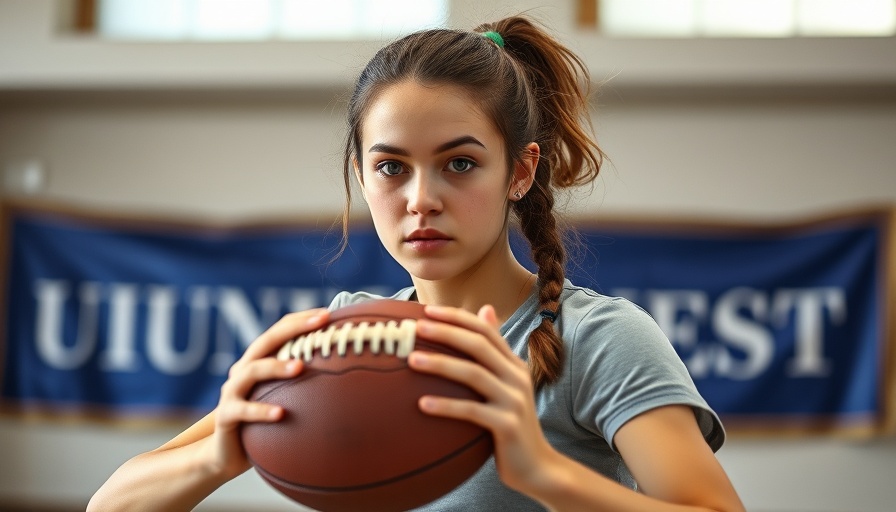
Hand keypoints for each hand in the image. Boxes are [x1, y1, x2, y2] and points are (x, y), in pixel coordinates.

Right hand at [210, 308, 328, 478]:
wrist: (226, 452)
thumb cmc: (262, 423)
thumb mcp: (283, 398)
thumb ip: (304, 384)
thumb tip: (346, 375)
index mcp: (258, 361)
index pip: (279, 330)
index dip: (302, 319)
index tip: (328, 313)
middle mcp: (243, 371)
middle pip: (266, 341)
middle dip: (294, 329)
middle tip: (320, 322)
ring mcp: (232, 392)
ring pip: (252, 371)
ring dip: (277, 366)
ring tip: (300, 366)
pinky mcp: (226, 416)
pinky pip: (243, 411)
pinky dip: (262, 411)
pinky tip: (281, 414)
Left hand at [408, 305, 559, 492]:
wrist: (538, 467)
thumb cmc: (511, 425)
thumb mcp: (507, 385)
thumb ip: (495, 353)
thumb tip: (486, 309)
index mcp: (514, 365)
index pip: (485, 330)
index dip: (457, 318)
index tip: (427, 310)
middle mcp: (516, 377)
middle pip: (479, 345)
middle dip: (447, 332)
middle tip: (416, 327)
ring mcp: (514, 401)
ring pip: (474, 374)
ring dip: (441, 364)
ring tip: (412, 360)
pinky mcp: (507, 426)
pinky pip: (472, 411)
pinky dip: (446, 406)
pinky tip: (421, 404)